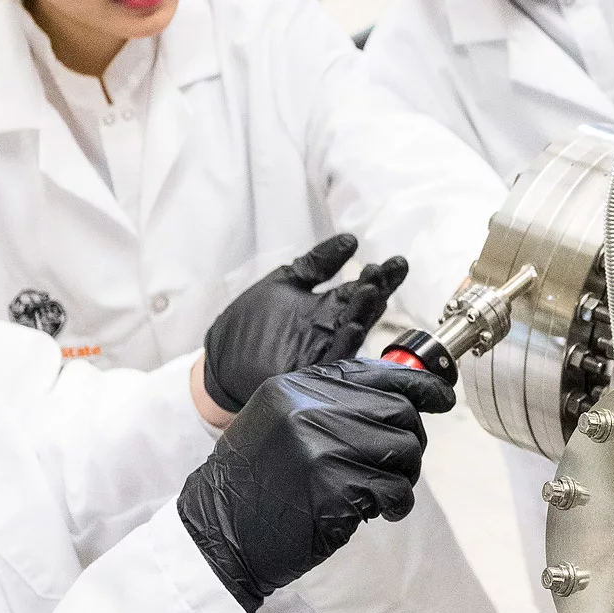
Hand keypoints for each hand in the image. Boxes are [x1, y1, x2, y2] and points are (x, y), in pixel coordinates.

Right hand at [177, 359, 454, 612]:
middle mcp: (309, 409)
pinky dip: (395, 504)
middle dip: (410, 442)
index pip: (377, 373)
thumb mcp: (279, 421)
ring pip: (404, 451)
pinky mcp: (334, 490)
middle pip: (399, 412)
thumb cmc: (254, 484)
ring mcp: (321, 449)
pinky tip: (376, 512)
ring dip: (403, 477)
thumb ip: (330, 403)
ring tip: (379, 494)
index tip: (442, 397)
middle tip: (396, 468)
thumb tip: (401, 395)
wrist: (217, 534)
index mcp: (298, 386)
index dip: (420, 385)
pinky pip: (395, 491)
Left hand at [201, 233, 410, 413]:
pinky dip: (344, 343)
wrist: (218, 368)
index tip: (395, 263)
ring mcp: (322, 350)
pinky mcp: (308, 371)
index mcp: (327, 308)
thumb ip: (314, 264)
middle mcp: (331, 329)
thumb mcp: (282, 284)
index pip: (361, 289)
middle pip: (363, 309)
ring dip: (363, 311)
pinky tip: (352, 326)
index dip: (380, 277)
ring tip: (371, 290)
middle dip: (378, 290)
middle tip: (386, 271)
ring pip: (352, 331)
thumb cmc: (249, 328)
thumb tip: (350, 241)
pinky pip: (332, 359)